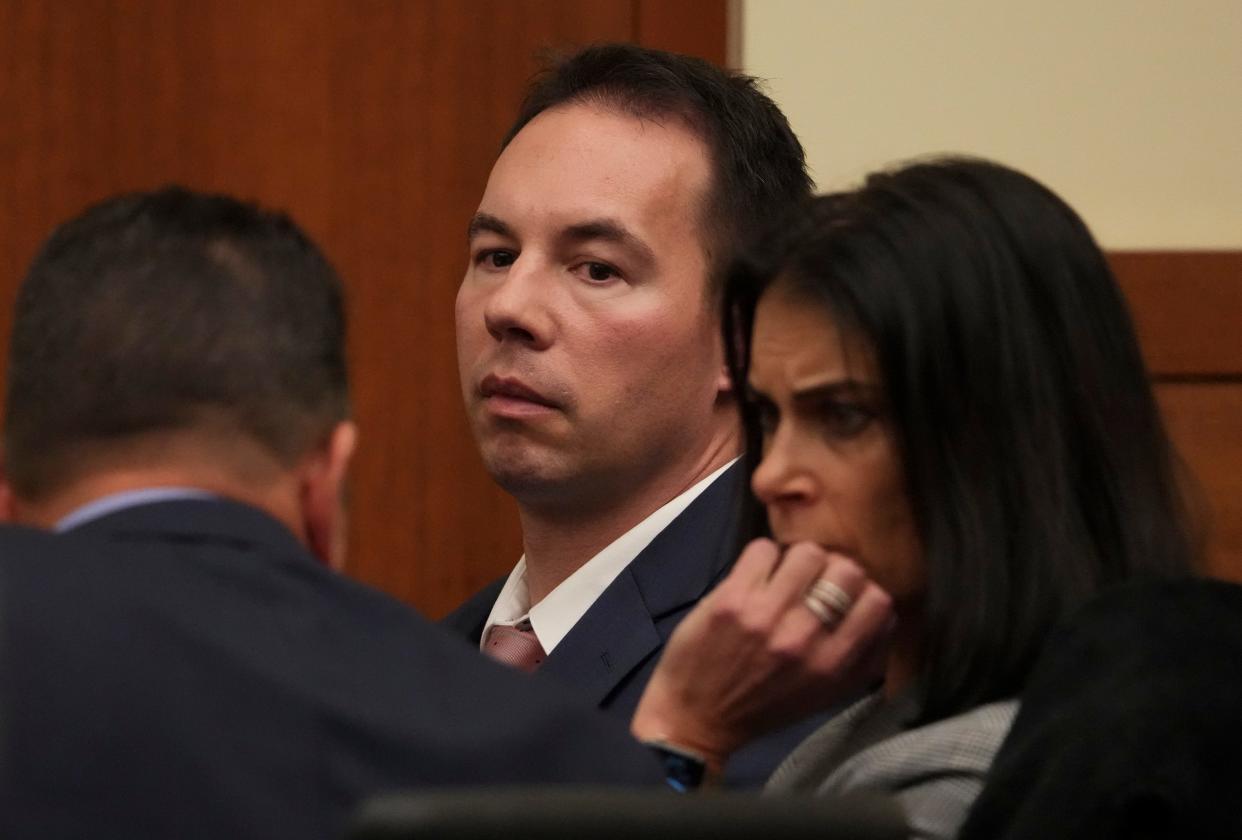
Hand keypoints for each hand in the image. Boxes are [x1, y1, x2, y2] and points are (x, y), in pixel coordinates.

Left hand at [631, 538, 893, 772]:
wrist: (695, 719)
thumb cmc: (764, 707)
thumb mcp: (824, 696)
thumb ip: (861, 660)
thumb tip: (887, 616)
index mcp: (832, 664)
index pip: (878, 602)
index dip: (863, 591)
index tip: (844, 594)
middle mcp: (805, 637)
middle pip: (846, 569)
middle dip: (833, 569)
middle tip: (812, 581)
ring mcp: (766, 614)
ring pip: (806, 552)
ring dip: (796, 560)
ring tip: (782, 576)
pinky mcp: (731, 598)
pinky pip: (763, 549)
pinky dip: (762, 557)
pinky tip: (754, 577)